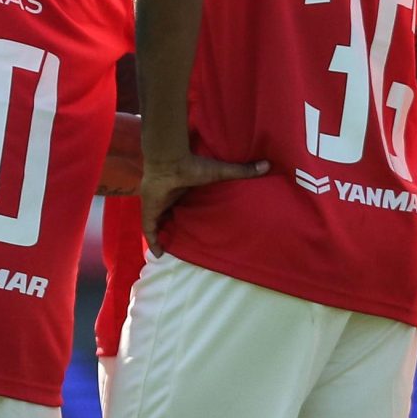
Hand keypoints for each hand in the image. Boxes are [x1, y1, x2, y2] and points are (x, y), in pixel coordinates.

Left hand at [139, 149, 266, 246]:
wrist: (170, 163)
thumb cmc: (193, 166)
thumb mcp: (220, 171)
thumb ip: (241, 170)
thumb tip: (267, 165)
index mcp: (182, 188)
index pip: (183, 202)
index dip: (186, 211)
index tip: (194, 222)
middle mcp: (168, 197)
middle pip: (169, 214)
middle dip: (173, 224)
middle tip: (183, 237)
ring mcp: (157, 205)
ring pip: (158, 223)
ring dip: (163, 234)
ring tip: (172, 248)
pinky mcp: (150, 212)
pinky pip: (149, 231)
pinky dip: (154, 241)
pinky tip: (159, 254)